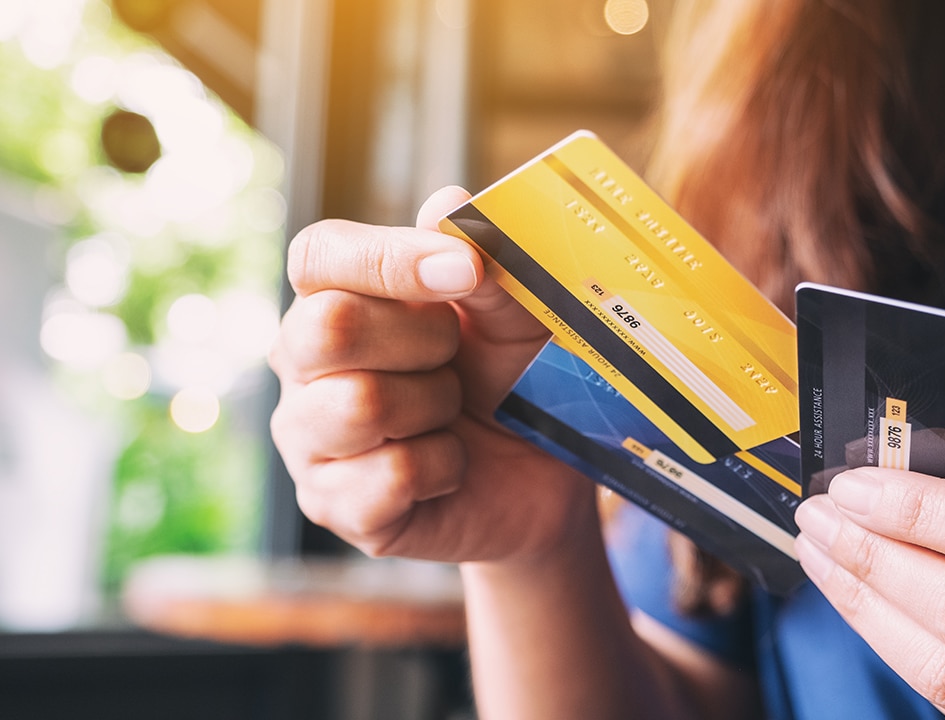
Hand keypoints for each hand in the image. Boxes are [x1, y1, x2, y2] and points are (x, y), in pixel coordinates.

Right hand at [270, 186, 597, 563]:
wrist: (541, 477)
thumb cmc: (515, 379)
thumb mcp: (518, 317)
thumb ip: (487, 263)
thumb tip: (448, 204)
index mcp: (338, 296)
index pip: (319, 255)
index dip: (390, 258)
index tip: (466, 271)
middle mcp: (304, 364)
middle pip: (326, 327)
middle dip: (422, 340)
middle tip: (459, 358)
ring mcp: (309, 438)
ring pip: (358, 405)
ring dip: (435, 407)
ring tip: (453, 414)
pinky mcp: (332, 505)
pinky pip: (388, 478)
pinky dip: (443, 468)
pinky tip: (449, 467)